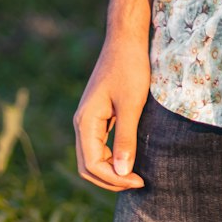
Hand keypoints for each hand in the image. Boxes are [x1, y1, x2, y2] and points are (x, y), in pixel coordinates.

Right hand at [73, 31, 150, 191]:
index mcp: (86, 121)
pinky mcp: (99, 114)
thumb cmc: (130, 67)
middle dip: (110, 180)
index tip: (139, 181)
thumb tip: (121, 172)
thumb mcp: (132, 104)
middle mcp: (82, 122)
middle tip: (138, 183)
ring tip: (135, 176)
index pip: (92, 164)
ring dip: (111, 170)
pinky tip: (130, 158)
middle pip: (88, 165)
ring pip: (93, 156)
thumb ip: (125, 139)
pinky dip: (112, 157)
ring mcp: (89, 118)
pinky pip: (100, 144)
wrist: (127, 39)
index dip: (114, 179)